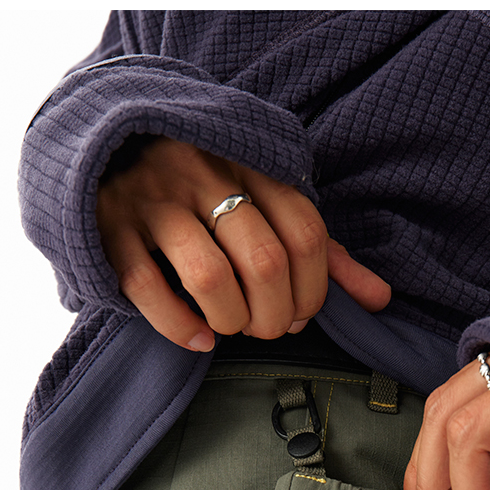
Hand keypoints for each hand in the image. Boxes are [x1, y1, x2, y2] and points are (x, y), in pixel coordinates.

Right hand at [96, 137, 391, 349]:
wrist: (109, 151)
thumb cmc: (205, 194)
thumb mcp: (268, 207)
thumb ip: (322, 251)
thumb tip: (380, 299)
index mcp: (252, 164)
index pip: (306, 235)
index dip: (313, 290)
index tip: (301, 313)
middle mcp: (204, 175)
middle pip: (264, 261)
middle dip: (274, 315)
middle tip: (266, 329)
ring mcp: (154, 200)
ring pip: (209, 276)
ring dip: (231, 320)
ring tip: (230, 327)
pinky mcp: (110, 229)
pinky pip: (147, 288)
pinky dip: (180, 327)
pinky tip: (198, 338)